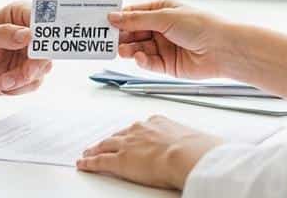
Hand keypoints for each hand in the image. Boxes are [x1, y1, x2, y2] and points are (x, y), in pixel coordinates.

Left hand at [0, 1, 52, 94]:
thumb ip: (4, 34)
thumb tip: (28, 34)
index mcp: (20, 15)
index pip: (42, 18)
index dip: (46, 31)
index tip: (40, 46)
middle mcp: (30, 34)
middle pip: (48, 47)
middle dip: (36, 64)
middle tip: (24, 73)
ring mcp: (30, 55)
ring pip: (43, 68)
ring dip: (23, 78)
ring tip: (3, 81)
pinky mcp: (28, 73)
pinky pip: (34, 83)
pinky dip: (18, 87)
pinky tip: (2, 83)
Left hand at [76, 115, 221, 188]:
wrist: (186, 154)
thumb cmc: (195, 148)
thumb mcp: (192, 139)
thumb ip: (189, 141)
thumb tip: (204, 148)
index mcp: (156, 122)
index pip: (139, 128)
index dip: (131, 134)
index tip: (128, 136)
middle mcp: (139, 129)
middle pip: (119, 134)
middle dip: (110, 140)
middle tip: (101, 144)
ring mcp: (127, 144)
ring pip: (105, 145)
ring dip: (96, 149)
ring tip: (88, 153)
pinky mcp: (119, 160)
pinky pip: (100, 161)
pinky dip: (89, 163)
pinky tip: (83, 164)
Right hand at [108, 0, 229, 79]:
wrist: (223, 49)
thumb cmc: (200, 25)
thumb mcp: (165, 17)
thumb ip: (137, 19)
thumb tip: (114, 16)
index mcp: (162, 11)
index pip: (134, 13)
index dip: (119, 17)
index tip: (103, 21)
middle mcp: (161, 28)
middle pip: (133, 32)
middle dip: (121, 36)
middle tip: (107, 39)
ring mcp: (164, 47)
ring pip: (138, 48)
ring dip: (129, 49)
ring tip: (122, 50)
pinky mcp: (167, 65)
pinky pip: (148, 63)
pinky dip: (141, 60)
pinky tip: (139, 57)